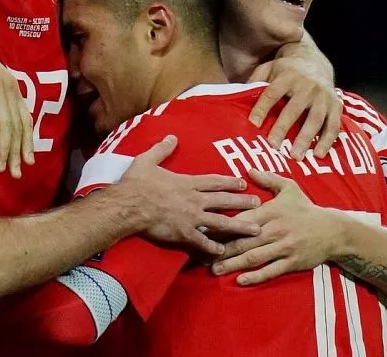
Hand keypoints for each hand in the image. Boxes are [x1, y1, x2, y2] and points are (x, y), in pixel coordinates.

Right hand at [0, 16, 33, 177]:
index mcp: (9, 84)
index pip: (24, 118)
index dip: (27, 142)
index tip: (27, 161)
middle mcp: (8, 85)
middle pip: (18, 126)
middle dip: (19, 153)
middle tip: (17, 174)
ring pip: (6, 125)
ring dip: (6, 150)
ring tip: (4, 169)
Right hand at [118, 136, 261, 255]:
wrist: (128, 206)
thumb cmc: (136, 184)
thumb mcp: (147, 160)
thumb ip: (161, 149)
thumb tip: (171, 137)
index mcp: (187, 182)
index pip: (213, 181)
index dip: (229, 182)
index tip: (243, 183)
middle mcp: (194, 199)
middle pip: (224, 200)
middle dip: (242, 202)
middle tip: (258, 203)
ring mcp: (191, 217)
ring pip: (221, 222)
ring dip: (239, 226)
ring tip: (255, 230)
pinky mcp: (184, 233)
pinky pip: (202, 241)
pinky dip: (213, 247)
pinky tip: (224, 251)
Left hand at [211, 170, 341, 284]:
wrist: (333, 230)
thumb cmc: (306, 208)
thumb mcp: (289, 188)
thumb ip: (267, 178)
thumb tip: (248, 168)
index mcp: (271, 211)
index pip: (241, 220)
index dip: (222, 226)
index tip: (204, 230)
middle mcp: (275, 230)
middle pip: (243, 241)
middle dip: (221, 249)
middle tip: (202, 256)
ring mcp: (284, 247)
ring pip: (254, 257)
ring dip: (232, 264)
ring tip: (214, 270)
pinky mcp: (292, 262)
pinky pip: (271, 270)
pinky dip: (255, 276)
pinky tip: (240, 280)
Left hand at [249, 55, 340, 159]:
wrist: (315, 62)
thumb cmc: (286, 70)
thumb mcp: (269, 68)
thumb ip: (255, 81)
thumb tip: (237, 97)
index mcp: (288, 76)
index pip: (272, 93)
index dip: (262, 108)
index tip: (253, 124)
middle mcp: (307, 85)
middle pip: (294, 108)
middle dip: (283, 127)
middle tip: (273, 146)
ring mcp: (324, 96)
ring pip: (315, 118)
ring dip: (306, 138)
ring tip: (296, 156)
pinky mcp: (336, 105)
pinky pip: (333, 125)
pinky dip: (327, 140)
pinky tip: (318, 154)